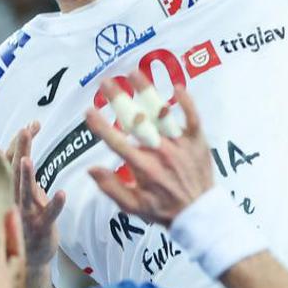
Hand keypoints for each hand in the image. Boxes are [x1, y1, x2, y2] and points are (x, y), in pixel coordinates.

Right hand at [5, 121, 66, 269]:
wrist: (31, 261)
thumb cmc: (28, 225)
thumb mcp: (25, 198)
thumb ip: (25, 178)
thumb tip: (23, 153)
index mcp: (10, 189)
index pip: (10, 160)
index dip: (20, 143)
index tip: (32, 124)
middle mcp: (14, 199)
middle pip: (15, 171)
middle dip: (20, 149)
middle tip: (25, 129)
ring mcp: (26, 215)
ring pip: (25, 192)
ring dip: (27, 176)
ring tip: (28, 159)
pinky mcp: (41, 229)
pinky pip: (48, 215)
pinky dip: (55, 204)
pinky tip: (62, 192)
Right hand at [85, 70, 212, 225]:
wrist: (200, 214)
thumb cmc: (164, 210)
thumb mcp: (133, 207)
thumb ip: (111, 188)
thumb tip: (91, 170)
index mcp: (143, 168)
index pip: (117, 143)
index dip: (100, 127)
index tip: (88, 111)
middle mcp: (161, 153)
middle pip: (136, 121)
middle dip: (119, 100)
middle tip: (105, 82)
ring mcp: (180, 145)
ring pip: (162, 113)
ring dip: (147, 92)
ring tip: (133, 73)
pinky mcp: (197, 141)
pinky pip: (193, 117)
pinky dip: (186, 102)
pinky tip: (177, 86)